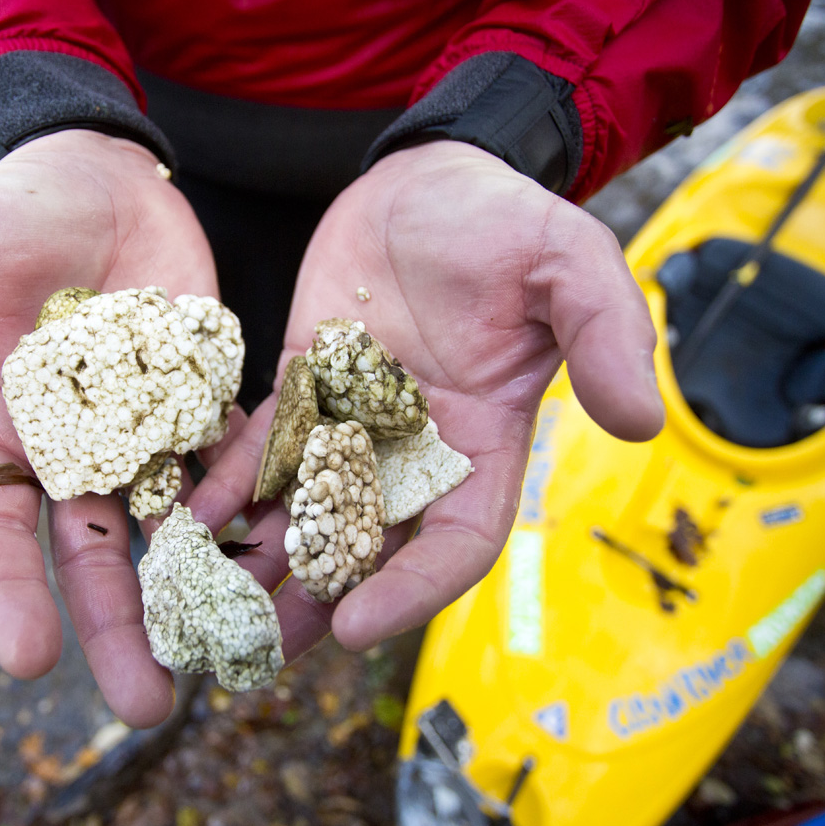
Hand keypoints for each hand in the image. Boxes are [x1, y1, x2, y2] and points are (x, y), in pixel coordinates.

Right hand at [0, 131, 216, 726]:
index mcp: (3, 434)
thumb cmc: (4, 215)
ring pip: (175, 526)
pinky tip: (289, 559)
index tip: (28, 660)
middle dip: (120, 629)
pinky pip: (236, 461)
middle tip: (150, 704)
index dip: (6, 594)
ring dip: (205, 588)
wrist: (98, 177)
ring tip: (240, 651)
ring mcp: (148, 429)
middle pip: (97, 555)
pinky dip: (259, 506)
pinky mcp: (206, 398)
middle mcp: (77, 450)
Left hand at [190, 141, 662, 659]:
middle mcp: (414, 452)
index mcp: (484, 444)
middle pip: (366, 548)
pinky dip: (225, 484)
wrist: (436, 177)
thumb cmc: (508, 222)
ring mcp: (351, 424)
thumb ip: (608, 336)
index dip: (411, 590)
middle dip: (314, 602)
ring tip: (202, 607)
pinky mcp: (301, 387)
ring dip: (259, 563)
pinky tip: (181, 518)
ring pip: (303, 511)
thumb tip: (643, 422)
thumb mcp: (573, 266)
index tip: (357, 628)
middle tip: (254, 648)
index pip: (454, 542)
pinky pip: (259, 448)